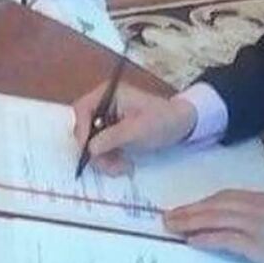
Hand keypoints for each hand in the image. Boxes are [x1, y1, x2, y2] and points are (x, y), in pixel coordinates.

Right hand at [72, 82, 196, 175]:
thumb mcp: (138, 129)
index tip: (90, 151)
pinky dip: (109, 159)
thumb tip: (90, 148)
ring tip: (122, 167)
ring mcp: (108, 119)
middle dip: (95, 150)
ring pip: (92, 142)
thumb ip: (113, 137)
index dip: (82, 130)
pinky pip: (101, 148)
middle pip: (84, 128)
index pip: (83, 110)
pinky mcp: (112, 132)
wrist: (181, 125)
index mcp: (109, 94)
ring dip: (104, 158)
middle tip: (109, 166)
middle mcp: (104, 104)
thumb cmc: (162, 120)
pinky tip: (123, 165)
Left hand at [164, 190, 263, 262]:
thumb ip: (262, 215)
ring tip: (173, 227)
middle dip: (190, 210)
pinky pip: (226, 239)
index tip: (187, 208)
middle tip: (168, 216)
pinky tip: (193, 242)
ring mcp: (256, 225)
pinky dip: (207, 239)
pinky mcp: (257, 245)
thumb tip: (237, 221)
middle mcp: (257, 207)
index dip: (203, 203)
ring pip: (216, 219)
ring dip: (191, 222)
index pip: (226, 196)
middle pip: (216, 205)